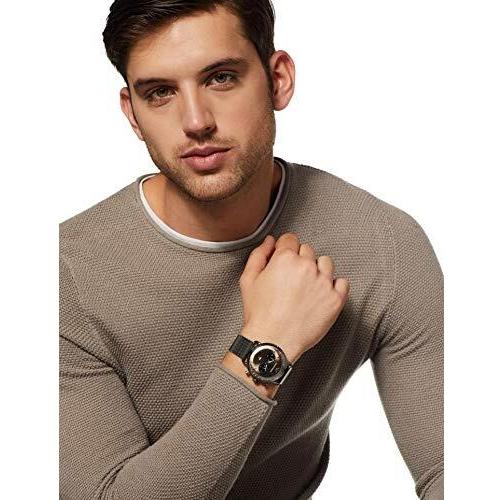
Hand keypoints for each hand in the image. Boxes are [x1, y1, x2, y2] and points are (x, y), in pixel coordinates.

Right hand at [239, 233, 349, 363]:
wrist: (273, 341)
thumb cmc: (260, 314)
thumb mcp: (248, 280)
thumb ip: (258, 255)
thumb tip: (269, 242)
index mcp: (285, 259)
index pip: (291, 239)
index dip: (285, 248)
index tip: (285, 258)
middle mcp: (307, 267)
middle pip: (308, 250)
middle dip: (300, 260)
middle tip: (292, 278)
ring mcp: (323, 283)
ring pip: (326, 263)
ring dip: (318, 270)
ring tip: (307, 287)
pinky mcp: (336, 299)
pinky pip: (343, 283)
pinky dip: (335, 286)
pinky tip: (321, 294)